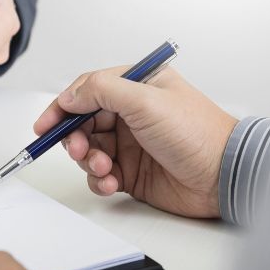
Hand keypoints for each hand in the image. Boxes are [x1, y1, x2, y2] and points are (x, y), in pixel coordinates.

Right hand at [34, 67, 237, 217]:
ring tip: (102, 168)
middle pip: (82, 122)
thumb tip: (68, 96)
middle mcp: (131, 114)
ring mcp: (130, 143)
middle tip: (76, 148)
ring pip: (88, 149)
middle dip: (73, 137)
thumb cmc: (197, 133)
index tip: (45, 125)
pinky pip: (99, 174)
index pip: (87, 90)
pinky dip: (98, 180)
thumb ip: (101, 91)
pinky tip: (111, 182)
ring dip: (87, 160)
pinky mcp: (131, 171)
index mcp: (136, 87)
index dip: (62, 107)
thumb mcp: (145, 100)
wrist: (224, 177)